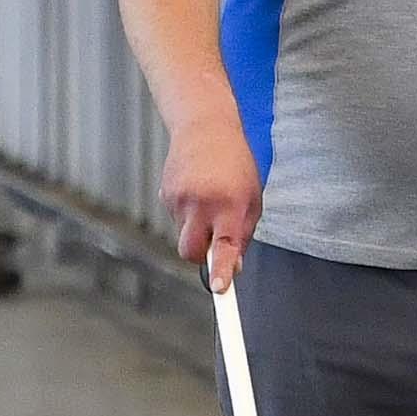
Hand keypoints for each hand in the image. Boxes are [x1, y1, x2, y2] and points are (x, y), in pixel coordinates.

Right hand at [158, 104, 263, 287]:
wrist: (205, 126)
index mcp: (229, 204)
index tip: (219, 289)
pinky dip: (187, 211)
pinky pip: (176, 217)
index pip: (225, 246)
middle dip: (201, 256)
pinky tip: (196, 189)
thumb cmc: (235, 162)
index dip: (221, 270)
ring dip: (196, 227)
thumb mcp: (251, 197)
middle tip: (213, 241)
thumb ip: (243, 232)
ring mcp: (179, 199)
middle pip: (191, 252)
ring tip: (209, 199)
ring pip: (184, 234)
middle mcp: (202, 204)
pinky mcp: (165, 194)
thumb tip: (234, 267)